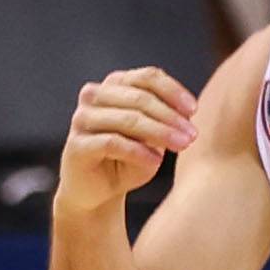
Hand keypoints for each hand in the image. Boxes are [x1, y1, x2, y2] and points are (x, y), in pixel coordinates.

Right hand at [59, 67, 199, 212]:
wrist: (98, 192)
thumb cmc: (128, 160)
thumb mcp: (152, 136)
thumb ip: (165, 120)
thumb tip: (187, 112)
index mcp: (114, 85)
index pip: (147, 77)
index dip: (173, 91)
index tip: (193, 110)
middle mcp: (94, 96)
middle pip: (140, 97)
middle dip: (170, 117)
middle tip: (191, 135)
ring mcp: (82, 119)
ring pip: (128, 119)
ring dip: (159, 132)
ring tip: (180, 146)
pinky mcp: (76, 145)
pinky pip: (113, 142)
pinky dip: (138, 151)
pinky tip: (156, 160)